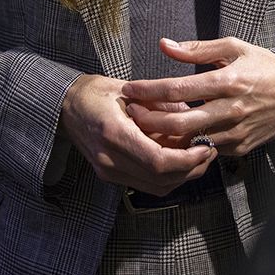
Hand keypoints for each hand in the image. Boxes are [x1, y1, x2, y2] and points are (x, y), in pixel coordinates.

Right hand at [58, 73, 215, 194]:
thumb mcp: (128, 88)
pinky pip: (147, 184)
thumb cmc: (95, 92)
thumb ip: (160, 102)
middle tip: (210, 151)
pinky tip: (180, 160)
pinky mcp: (110, 175)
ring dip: (183, 176)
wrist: (64, 107)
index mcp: (114, 133)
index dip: (188, 159)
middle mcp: (110, 158)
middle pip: (161, 178)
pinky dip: (168, 176)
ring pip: (157, 187)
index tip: (206, 146)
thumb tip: (191, 112)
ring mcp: (108, 171)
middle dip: (192, 169)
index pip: (158, 160)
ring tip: (200, 156)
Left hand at [121, 37, 274, 157]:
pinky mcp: (240, 148)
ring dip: (164, 137)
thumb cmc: (263, 66)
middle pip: (179, 122)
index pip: (178, 89)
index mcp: (227, 81)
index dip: (149, 90)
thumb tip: (165, 45)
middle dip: (149, 120)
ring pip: (190, 141)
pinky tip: (172, 137)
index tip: (130, 90)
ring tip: (144, 128)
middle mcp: (230, 109)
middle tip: (131, 113)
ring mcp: (236, 132)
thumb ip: (196, 49)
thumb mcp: (233, 48)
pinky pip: (207, 150)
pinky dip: (187, 145)